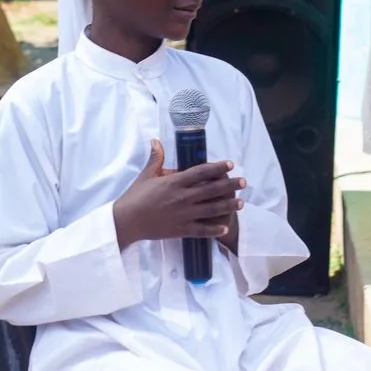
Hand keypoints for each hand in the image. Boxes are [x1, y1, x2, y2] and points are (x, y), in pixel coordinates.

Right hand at [113, 139, 244, 249]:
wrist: (126, 221)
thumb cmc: (135, 196)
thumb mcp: (146, 175)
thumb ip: (156, 158)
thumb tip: (156, 141)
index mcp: (175, 182)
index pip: (202, 172)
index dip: (218, 168)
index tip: (230, 164)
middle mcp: (183, 197)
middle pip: (212, 190)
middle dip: (230, 185)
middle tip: (244, 182)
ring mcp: (184, 214)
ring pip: (212, 210)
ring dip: (228, 206)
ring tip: (241, 203)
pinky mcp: (181, 230)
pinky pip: (202, 230)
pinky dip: (214, 230)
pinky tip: (225, 227)